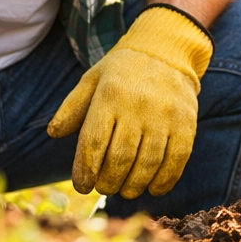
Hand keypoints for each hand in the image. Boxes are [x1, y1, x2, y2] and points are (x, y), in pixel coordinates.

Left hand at [46, 5, 212, 198]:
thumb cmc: (123, 71)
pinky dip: (164, 181)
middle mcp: (138, 106)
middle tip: (105, 188)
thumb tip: (54, 133)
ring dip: (133, 186)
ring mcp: (165, 116)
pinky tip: (153, 188)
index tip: (83, 186)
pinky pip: (176, 160)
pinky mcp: (186, 123)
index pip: (94, 143)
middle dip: (109, 182)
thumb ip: (72, 107)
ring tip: (125, 190)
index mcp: (110, 95)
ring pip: (147, 164)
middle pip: (120, 159)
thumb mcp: (92, 79)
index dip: (86, 171)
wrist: (168, 51)